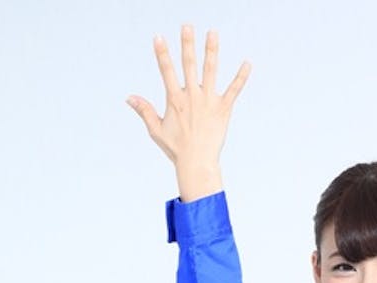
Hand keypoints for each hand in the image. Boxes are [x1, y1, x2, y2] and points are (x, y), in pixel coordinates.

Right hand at [127, 26, 250, 200]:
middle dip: (187, 44)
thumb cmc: (176, 148)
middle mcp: (192, 97)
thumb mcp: (156, 129)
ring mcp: (209, 101)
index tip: (158, 37)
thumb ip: (144, 110)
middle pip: (189, 65)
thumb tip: (129, 97)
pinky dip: (241, 77)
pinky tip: (247, 62)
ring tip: (213, 32)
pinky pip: (234, 90)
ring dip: (211, 50)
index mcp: (175, 100)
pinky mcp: (223, 109)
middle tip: (187, 25)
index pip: (166, 71)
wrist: (197, 162)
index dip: (162, 53)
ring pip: (211, 71)